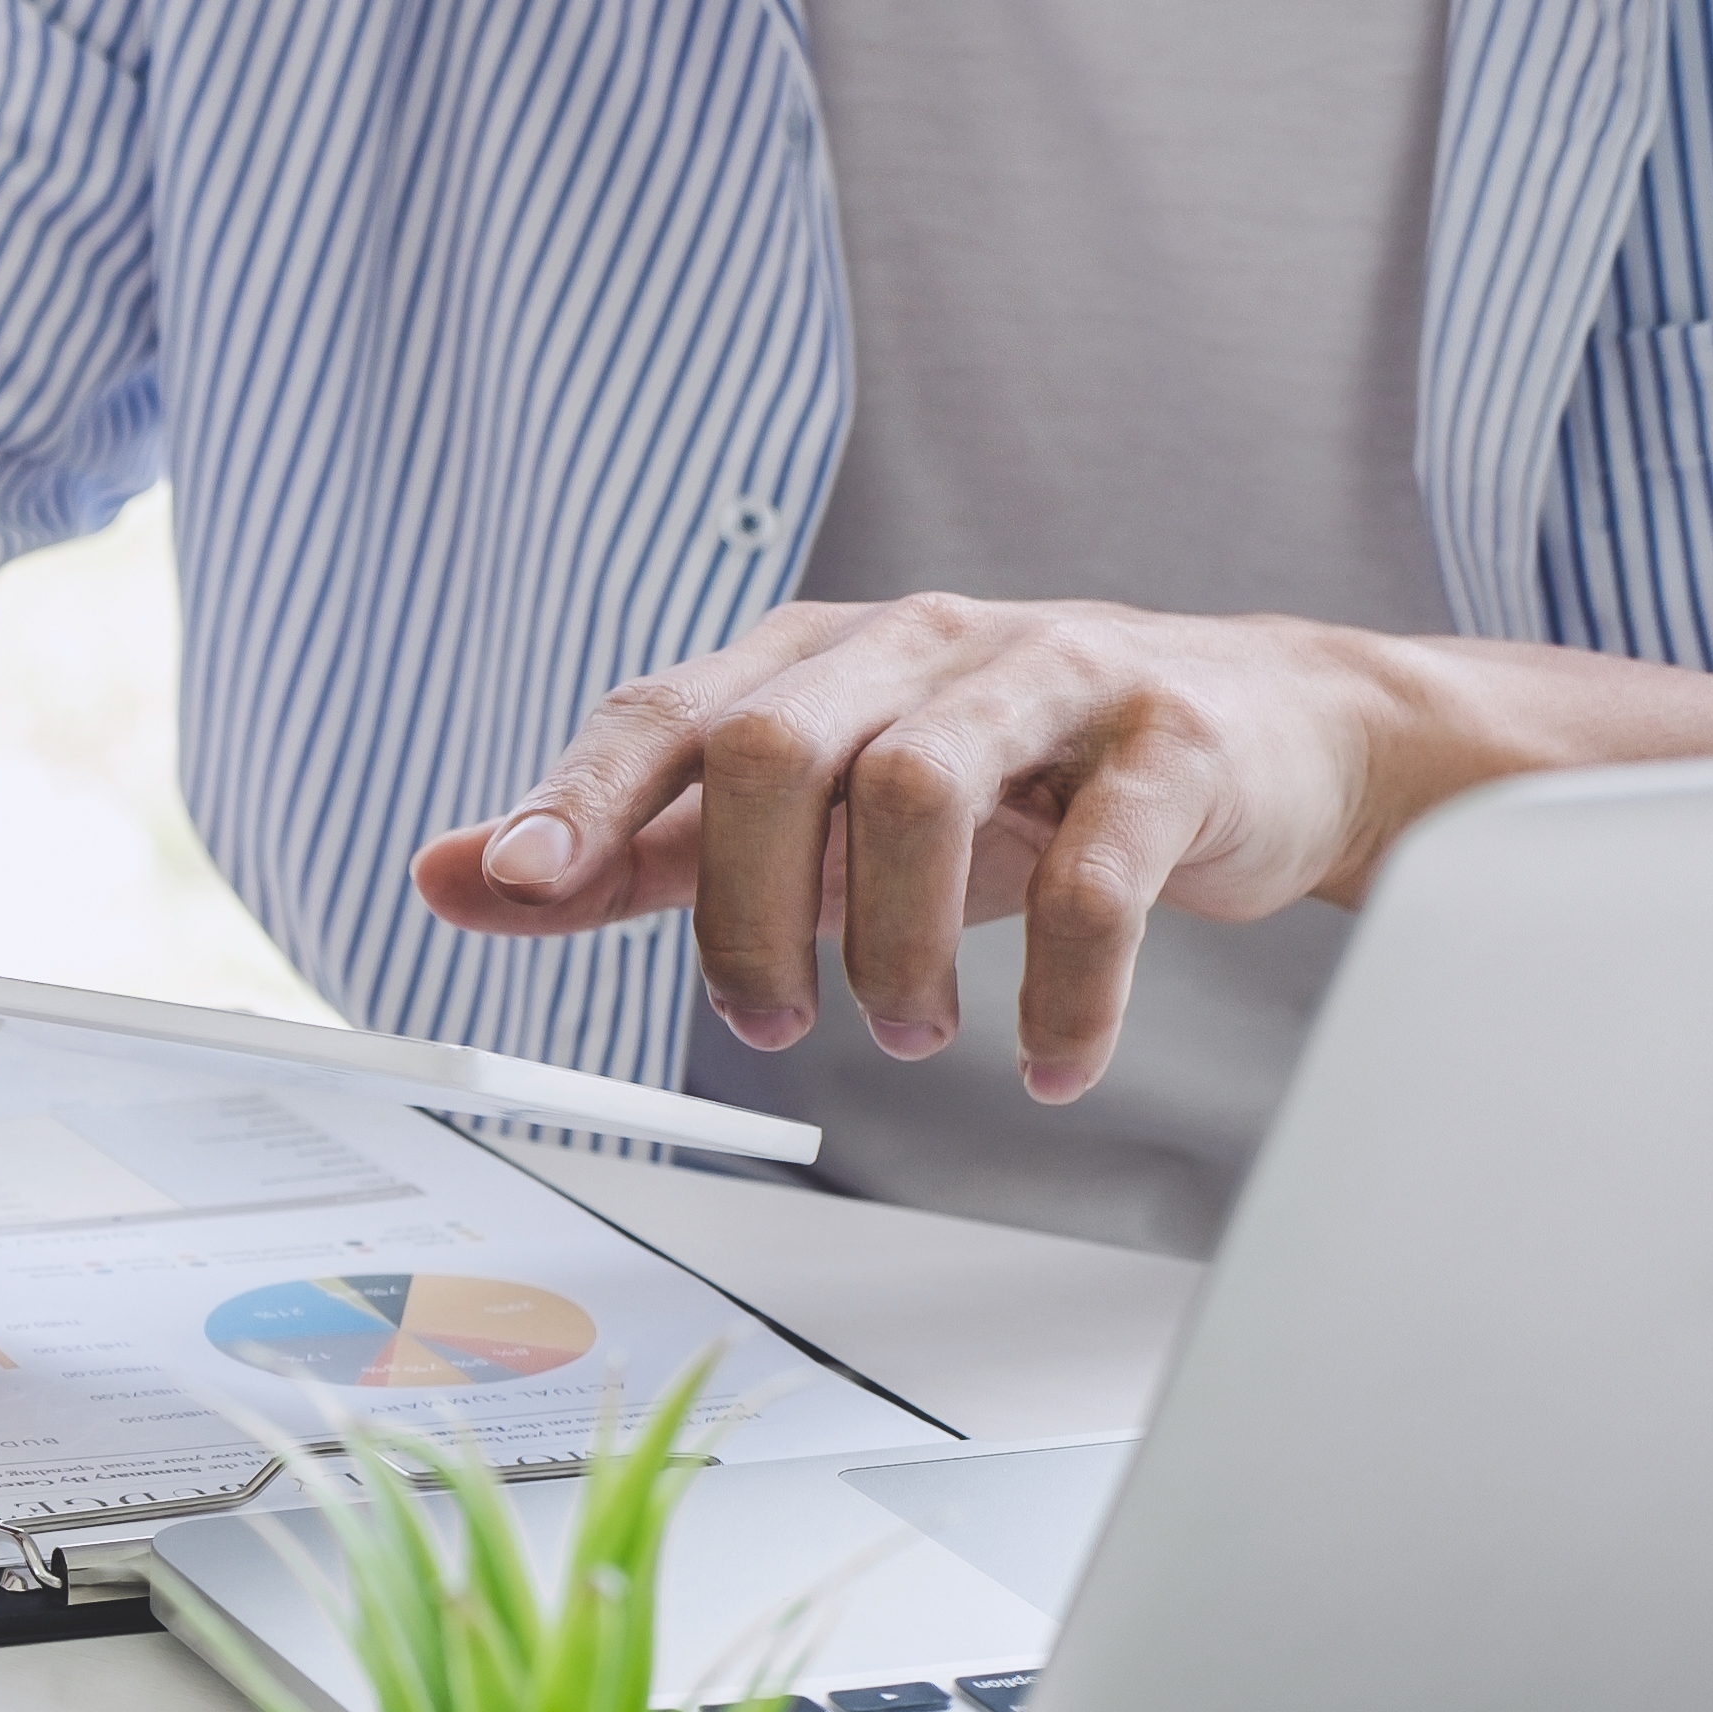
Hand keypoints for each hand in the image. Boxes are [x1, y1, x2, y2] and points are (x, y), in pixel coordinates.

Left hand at [410, 594, 1424, 1101]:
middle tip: (778, 1026)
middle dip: (752, 916)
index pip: (669, 712)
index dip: (581, 797)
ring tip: (908, 1032)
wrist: (1265, 736)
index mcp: (812, 662)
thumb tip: (448, 873)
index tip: (513, 884)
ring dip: (894, 951)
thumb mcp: (801, 815)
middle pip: (780, 752)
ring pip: (921, 794)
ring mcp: (1052, 679)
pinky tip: (1048, 1065)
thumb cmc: (1003, 783)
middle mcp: (920, 646)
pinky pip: (1099, 876)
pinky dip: (1062, 995)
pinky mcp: (1173, 744)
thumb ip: (630, 850)